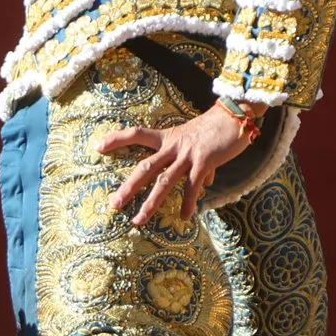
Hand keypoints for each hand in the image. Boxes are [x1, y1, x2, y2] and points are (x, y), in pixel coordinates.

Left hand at [98, 105, 254, 228]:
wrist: (236, 115)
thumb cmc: (217, 129)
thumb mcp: (199, 144)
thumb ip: (197, 166)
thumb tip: (204, 184)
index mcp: (168, 137)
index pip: (136, 134)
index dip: (117, 139)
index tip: (98, 147)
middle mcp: (173, 146)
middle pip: (144, 167)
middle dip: (128, 187)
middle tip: (114, 204)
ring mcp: (187, 154)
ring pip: (164, 182)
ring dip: (150, 203)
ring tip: (139, 220)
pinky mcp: (204, 160)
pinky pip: (192, 185)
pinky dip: (189, 202)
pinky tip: (185, 217)